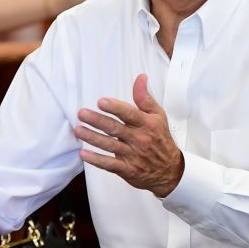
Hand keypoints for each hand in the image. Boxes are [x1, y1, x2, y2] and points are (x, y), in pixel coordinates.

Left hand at [75, 73, 184, 196]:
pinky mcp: (127, 169)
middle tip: (82, 113)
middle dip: (97, 121)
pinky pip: (109, 164)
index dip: (115, 108)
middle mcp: (139, 139)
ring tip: (78, 130)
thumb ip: (145, 98)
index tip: (101, 102)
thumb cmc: (161, 139)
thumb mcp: (158, 116)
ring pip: (109, 145)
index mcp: (147, 124)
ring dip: (92, 138)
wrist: (170, 170)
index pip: (130, 114)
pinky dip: (96, 160)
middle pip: (115, 129)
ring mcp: (132, 155)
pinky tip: (84, 154)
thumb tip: (140, 78)